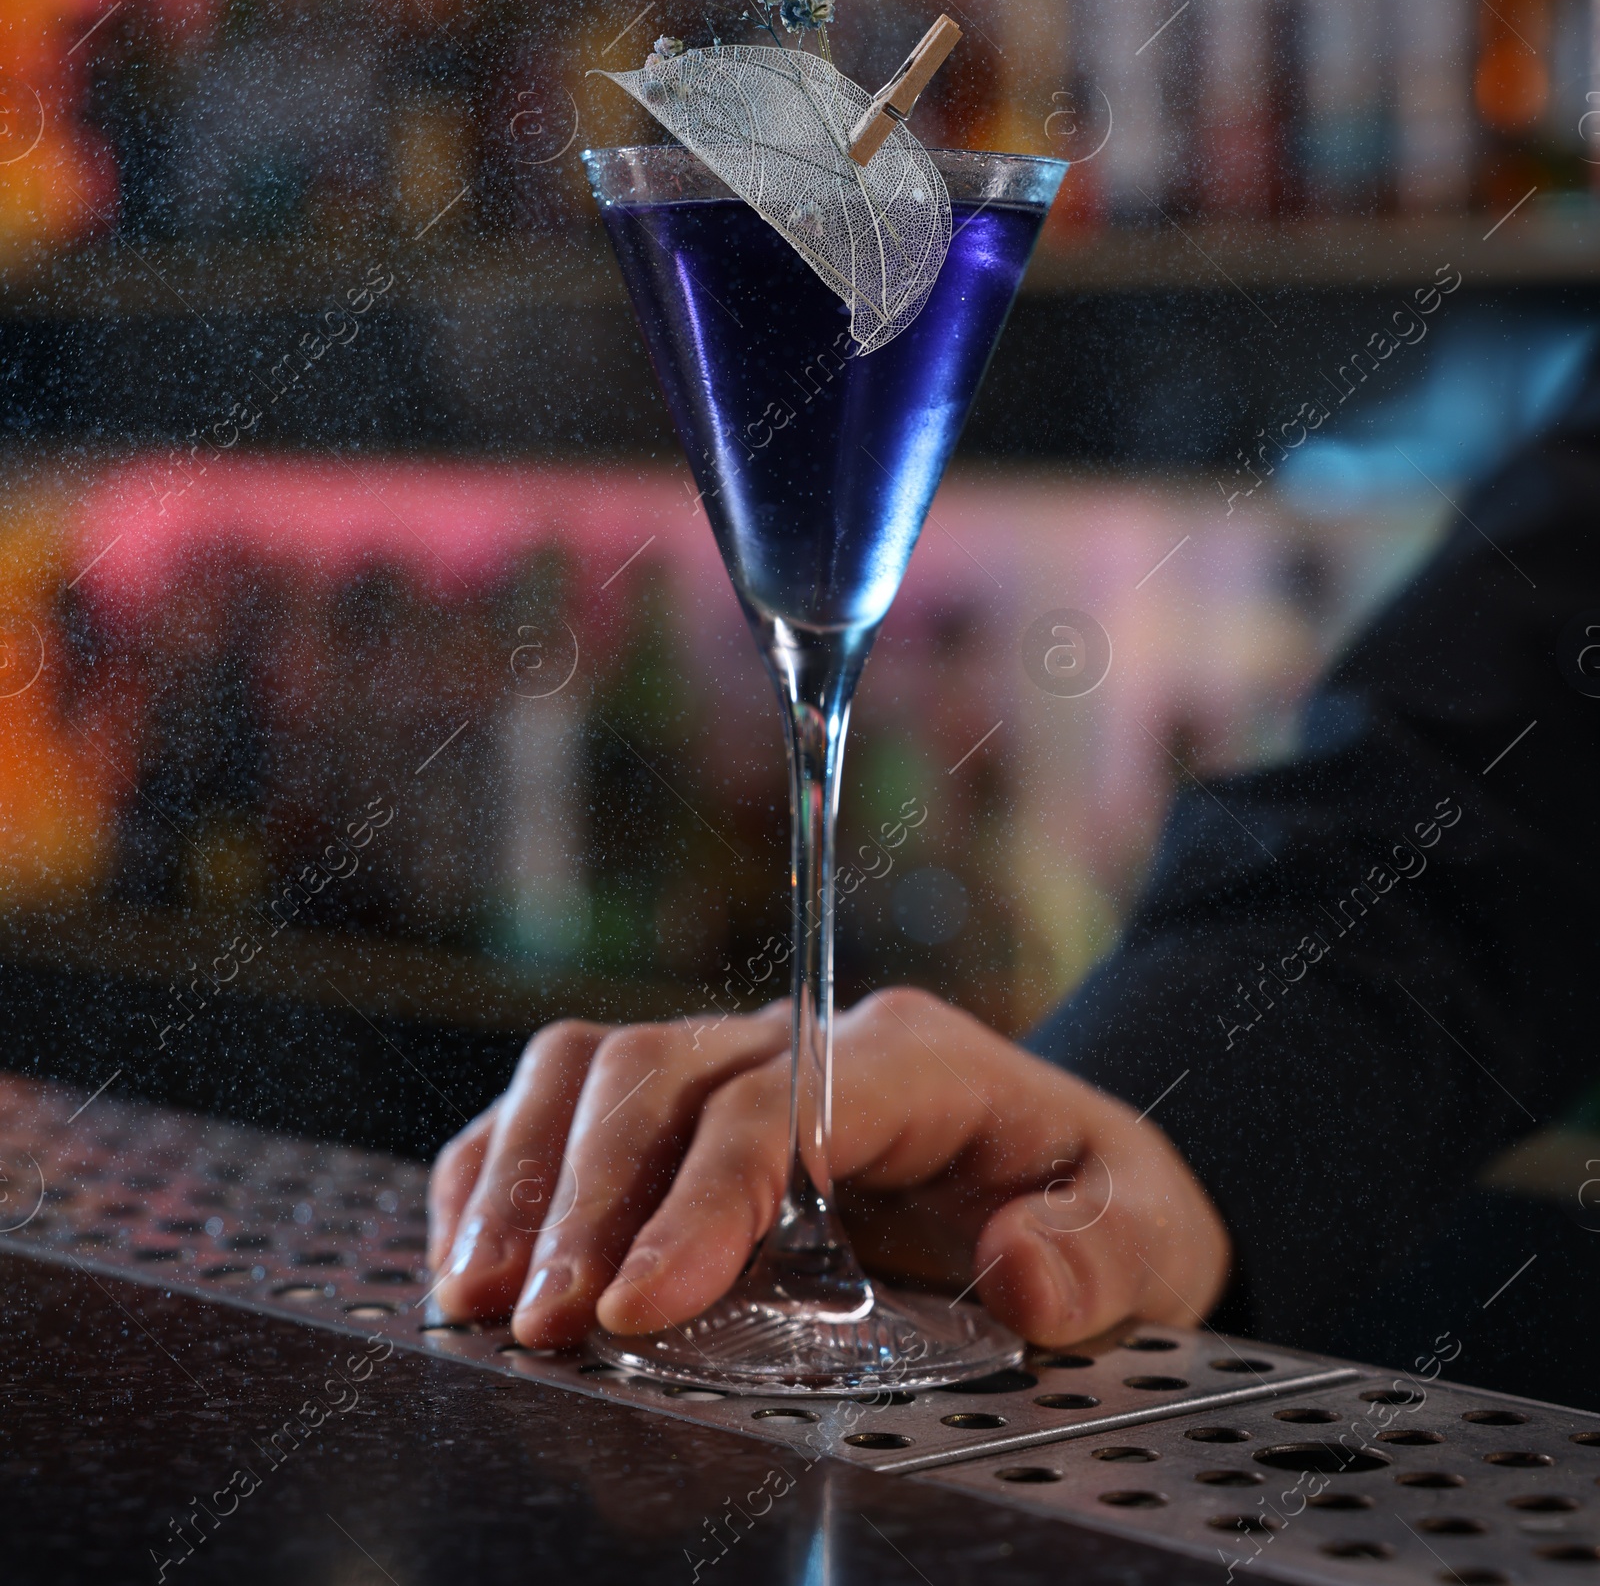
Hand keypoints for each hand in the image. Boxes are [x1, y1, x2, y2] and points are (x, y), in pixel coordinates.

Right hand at [427, 988, 1230, 1346]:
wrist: (1075, 1192)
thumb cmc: (1098, 1208)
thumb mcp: (1149, 1235)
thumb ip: (1100, 1258)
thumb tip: (1023, 1276)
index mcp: (910, 1060)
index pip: (780, 1103)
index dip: (699, 1198)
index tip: (639, 1308)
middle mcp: (804, 1046)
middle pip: (658, 1074)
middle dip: (583, 1198)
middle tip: (540, 1326)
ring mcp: (733, 1070)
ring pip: (592, 1070)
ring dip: (522, 1178)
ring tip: (479, 1299)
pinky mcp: (682, 1119)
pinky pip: (564, 1107)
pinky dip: (503, 1171)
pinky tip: (472, 1255)